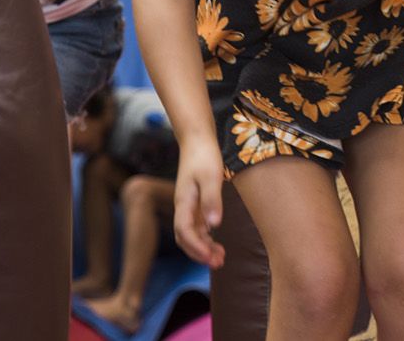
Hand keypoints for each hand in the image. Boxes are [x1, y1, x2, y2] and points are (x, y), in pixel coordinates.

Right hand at [171, 137, 226, 267]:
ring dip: (203, 248)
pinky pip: (196, 226)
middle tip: (218, 264)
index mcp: (183, 202)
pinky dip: (205, 237)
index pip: (184, 232)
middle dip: (199, 254)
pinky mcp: (194, 202)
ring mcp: (188, 206)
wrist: (197, 140)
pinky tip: (216, 242)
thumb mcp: (211, 176)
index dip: (196, 248)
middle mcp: (183, 207)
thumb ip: (212, 200)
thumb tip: (214, 225)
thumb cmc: (204, 156)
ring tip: (220, 258)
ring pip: (191, 234)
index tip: (211, 258)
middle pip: (185, 238)